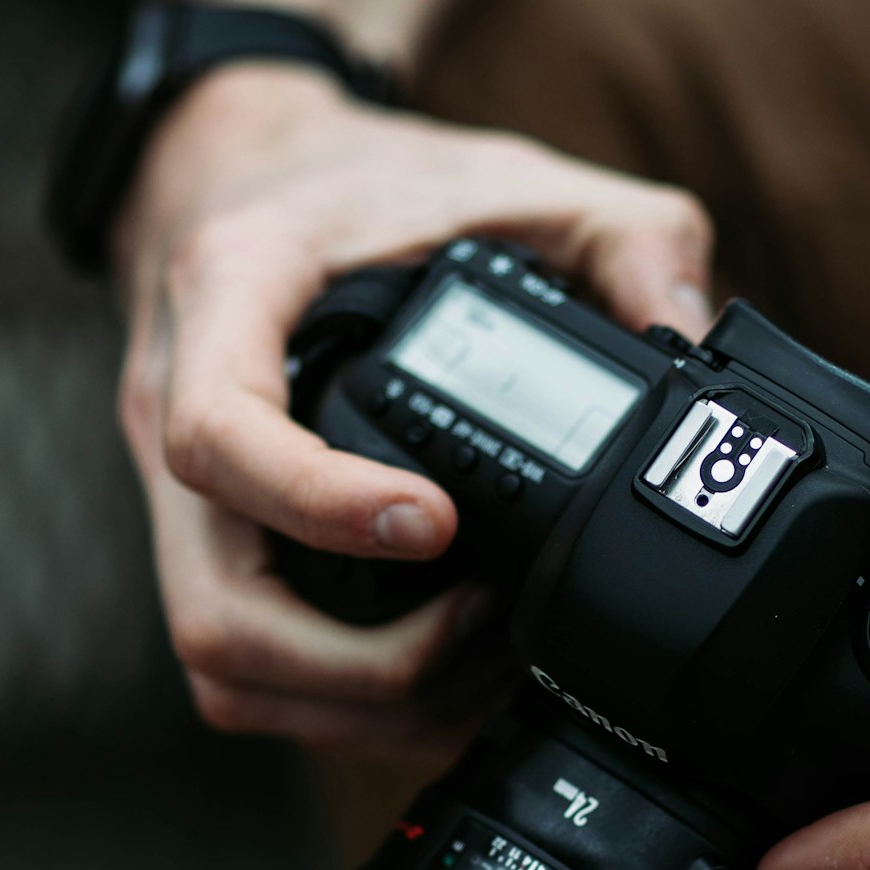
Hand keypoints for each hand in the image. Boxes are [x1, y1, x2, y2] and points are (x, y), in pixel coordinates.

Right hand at [115, 65, 714, 750]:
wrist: (249, 168)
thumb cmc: (374, 181)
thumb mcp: (507, 171)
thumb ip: (625, 233)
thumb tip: (699, 341)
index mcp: (227, 298)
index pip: (216, 433)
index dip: (318, 505)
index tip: (436, 524)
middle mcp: (170, 409)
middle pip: (212, 611)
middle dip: (360, 665)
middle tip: (481, 628)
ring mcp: (180, 496)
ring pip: (225, 666)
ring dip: (356, 701)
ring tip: (473, 661)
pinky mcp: (209, 544)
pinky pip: (249, 670)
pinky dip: (343, 701)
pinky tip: (439, 670)